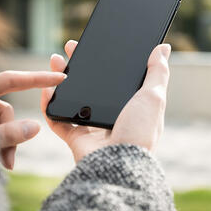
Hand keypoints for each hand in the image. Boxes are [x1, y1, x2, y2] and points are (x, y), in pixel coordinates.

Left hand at [0, 70, 65, 168]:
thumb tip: (35, 126)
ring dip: (4, 143)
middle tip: (9, 161)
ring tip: (0, 163)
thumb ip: (8, 134)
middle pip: (7, 109)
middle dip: (11, 133)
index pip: (11, 80)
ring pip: (3, 122)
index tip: (60, 77)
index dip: (37, 78)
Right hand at [41, 40, 170, 161]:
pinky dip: (48, 103)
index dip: (103, 61)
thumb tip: (164, 48)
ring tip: (54, 60)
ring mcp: (91, 127)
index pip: (112, 78)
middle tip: (70, 48)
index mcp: (128, 106)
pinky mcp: (75, 138)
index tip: (94, 45)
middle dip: (78, 64)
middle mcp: (109, 116)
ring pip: (71, 98)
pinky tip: (46, 88)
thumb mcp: (153, 97)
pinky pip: (56, 118)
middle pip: (89, 85)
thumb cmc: (140, 133)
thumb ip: (157, 72)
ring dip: (61, 79)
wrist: (119, 165)